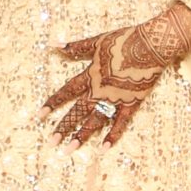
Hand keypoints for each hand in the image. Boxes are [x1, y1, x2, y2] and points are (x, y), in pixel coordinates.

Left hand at [43, 2, 190, 146]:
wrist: (150, 46)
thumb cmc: (124, 40)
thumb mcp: (96, 41)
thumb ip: (75, 47)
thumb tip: (53, 44)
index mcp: (90, 75)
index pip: (66, 93)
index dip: (52, 104)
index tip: (39, 116)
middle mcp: (99, 90)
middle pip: (77, 112)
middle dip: (63, 127)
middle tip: (51, 142)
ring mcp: (115, 99)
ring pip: (94, 121)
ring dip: (81, 135)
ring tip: (69, 150)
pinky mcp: (131, 103)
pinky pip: (120, 123)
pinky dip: (112, 136)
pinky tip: (103, 149)